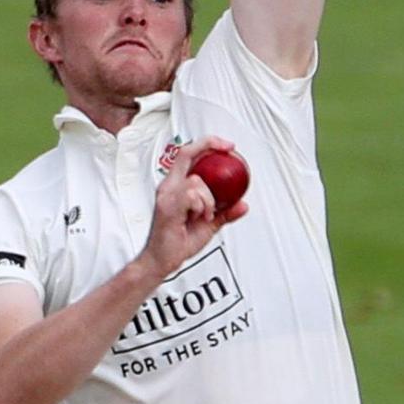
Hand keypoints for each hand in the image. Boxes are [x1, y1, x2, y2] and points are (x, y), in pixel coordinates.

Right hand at [139, 136, 249, 276]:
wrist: (161, 260)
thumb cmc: (177, 242)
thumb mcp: (209, 225)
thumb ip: (224, 212)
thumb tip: (242, 204)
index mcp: (175, 186)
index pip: (188, 155)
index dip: (206, 144)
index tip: (226, 146)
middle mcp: (168, 186)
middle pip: (186, 153)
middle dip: (208, 145)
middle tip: (227, 149)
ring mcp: (167, 195)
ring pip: (196, 180)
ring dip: (208, 199)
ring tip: (205, 214)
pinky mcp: (167, 206)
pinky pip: (191, 196)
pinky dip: (201, 206)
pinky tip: (198, 217)